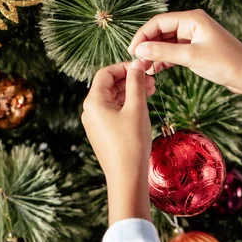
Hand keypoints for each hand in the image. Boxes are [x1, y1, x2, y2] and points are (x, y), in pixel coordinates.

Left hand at [82, 60, 154, 223]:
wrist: (126, 178)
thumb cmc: (131, 143)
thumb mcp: (136, 108)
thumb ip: (136, 83)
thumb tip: (138, 64)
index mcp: (93, 102)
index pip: (106, 73)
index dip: (125, 67)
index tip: (143, 69)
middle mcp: (90, 112)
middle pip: (109, 86)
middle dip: (130, 80)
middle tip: (151, 81)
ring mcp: (95, 124)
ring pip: (113, 100)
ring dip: (130, 93)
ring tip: (151, 93)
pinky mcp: (103, 135)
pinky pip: (113, 113)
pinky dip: (127, 107)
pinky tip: (142, 108)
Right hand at [128, 9, 241, 94]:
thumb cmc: (225, 63)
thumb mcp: (191, 57)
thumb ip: (163, 53)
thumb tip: (140, 50)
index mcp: (192, 19)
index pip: (158, 22)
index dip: (142, 36)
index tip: (132, 51)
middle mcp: (192, 25)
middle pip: (161, 32)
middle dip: (147, 46)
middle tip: (137, 63)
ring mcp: (194, 38)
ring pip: (167, 44)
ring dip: (155, 55)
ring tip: (145, 69)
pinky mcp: (196, 50)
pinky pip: (175, 52)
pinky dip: (165, 60)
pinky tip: (156, 70)